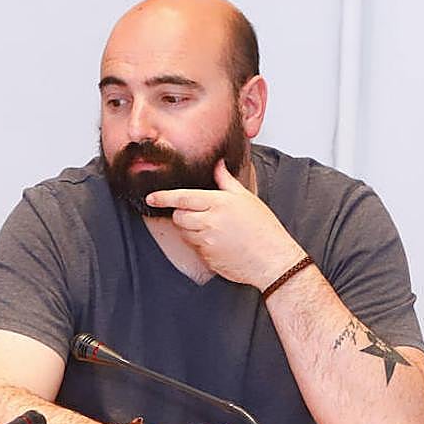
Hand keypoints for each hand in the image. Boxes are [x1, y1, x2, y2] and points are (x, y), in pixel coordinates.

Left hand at [144, 160, 303, 289]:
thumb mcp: (246, 198)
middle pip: (178, 216)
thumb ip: (226, 181)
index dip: (164, 197)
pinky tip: (217, 242)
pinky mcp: (206, 256)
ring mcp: (206, 240)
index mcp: (218, 203)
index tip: (152, 197)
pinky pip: (193, 247)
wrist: (271, 259)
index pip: (183, 197)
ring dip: (190, 229)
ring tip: (213, 229)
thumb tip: (218, 165)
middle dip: (182, 214)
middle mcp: (209, 221)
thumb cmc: (263, 228)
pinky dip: (199, 243)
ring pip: (184, 232)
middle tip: (200, 215)